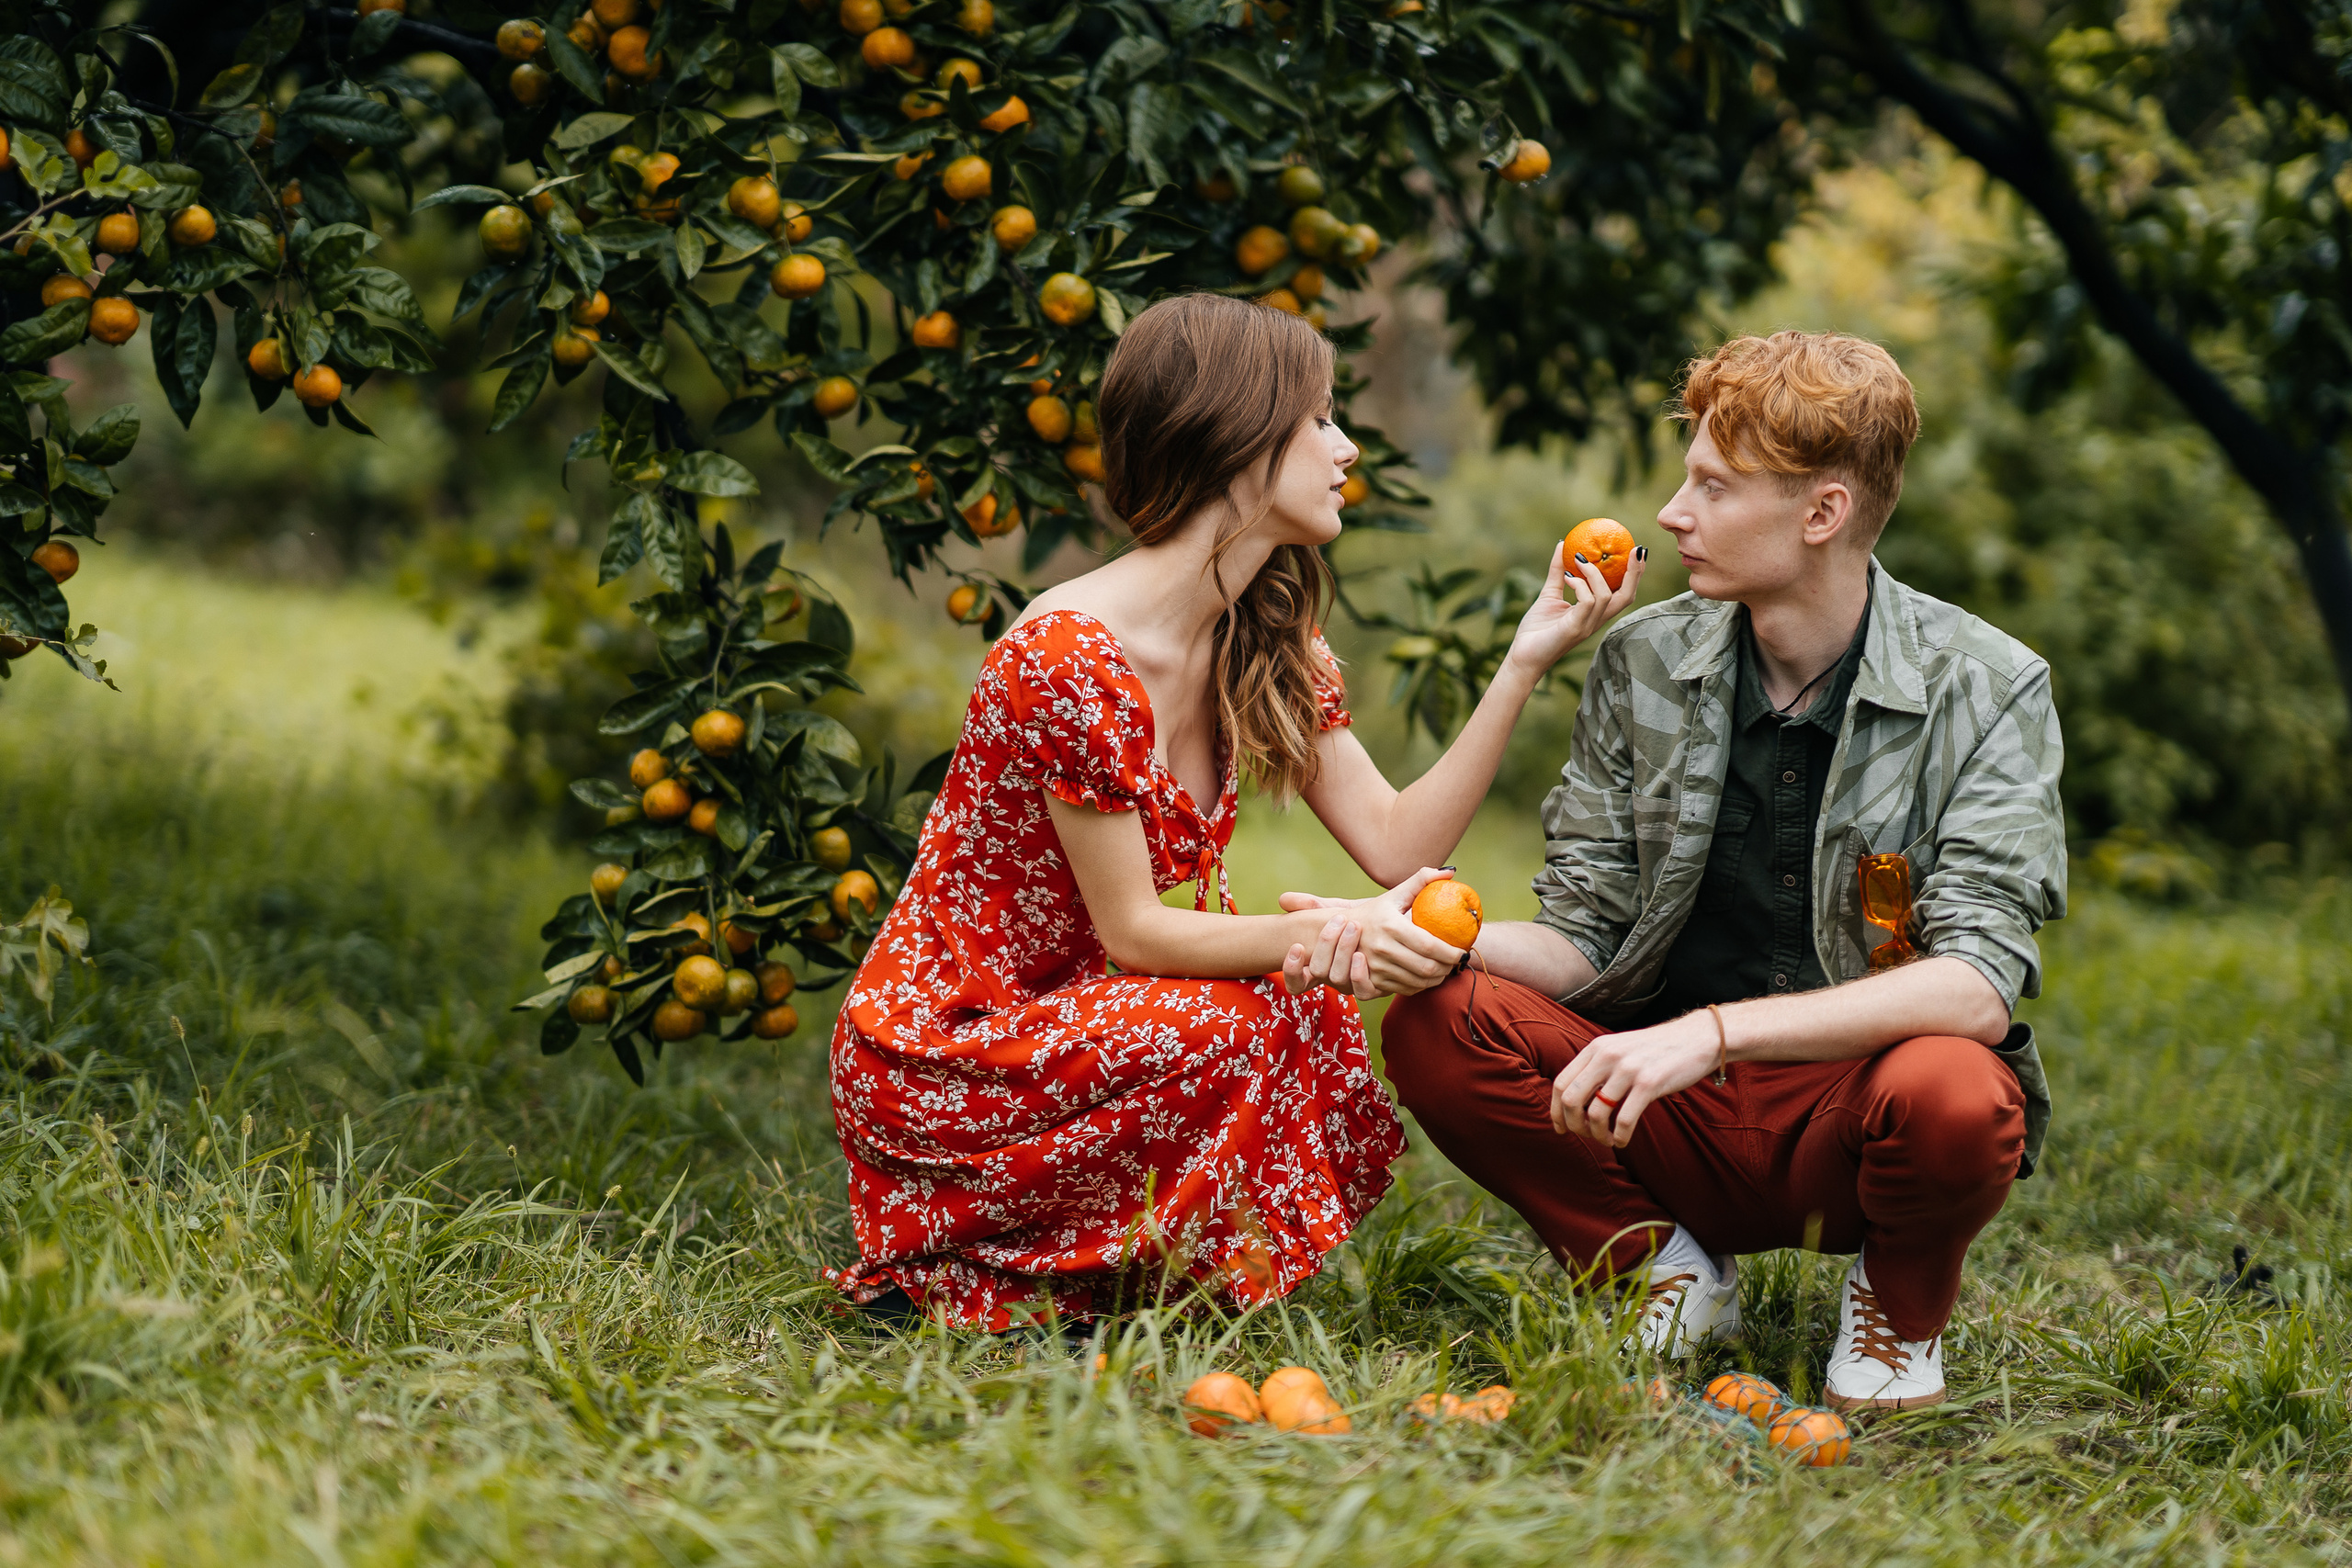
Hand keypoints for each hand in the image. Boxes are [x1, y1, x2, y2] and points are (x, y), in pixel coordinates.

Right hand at [1278, 868, 1463, 997]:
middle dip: (1448, 968)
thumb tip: (1450, 872)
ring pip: (1417, 982)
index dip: (1450, 953)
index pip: (1429, 946)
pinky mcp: (1373, 981)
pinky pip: (1405, 989)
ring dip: (1437, 979)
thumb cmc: (1374, 912)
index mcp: (1391, 926)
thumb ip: (1421, 880)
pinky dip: (1421, 987)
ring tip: (1445, 970)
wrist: (1341, 931)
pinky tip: (1428, 978)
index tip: (1462, 952)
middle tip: (1456, 963)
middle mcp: (1382, 948)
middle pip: (1426, 967)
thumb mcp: (1394, 895)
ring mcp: (1376, 967)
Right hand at [1281, 905, 1373, 998]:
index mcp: (1322, 963)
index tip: (1296, 947)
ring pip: (1336, 978)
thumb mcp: (1340, 911)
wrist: (1399, 933)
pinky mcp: (1376, 989)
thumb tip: (1283, 899)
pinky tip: (1362, 955)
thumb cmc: (1366, 922)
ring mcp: (1353, 985)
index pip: (1296, 981)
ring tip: (1354, 926)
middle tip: (1339, 920)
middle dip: (1326, 944)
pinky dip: (1358, 974)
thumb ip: (1315, 907)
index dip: (1291, 971)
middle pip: (1318, 970)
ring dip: (1342, 951)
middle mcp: (1334, 978)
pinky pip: (1362, 992)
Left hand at [1501, 542, 1646, 683]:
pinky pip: (1587, 601)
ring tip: (1578, 559)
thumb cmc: (1536, 629)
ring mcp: (1587, 625)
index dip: (1635, 574)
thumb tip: (1563, 544)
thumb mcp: (1549, 594)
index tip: (1638, 550)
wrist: (1522, 655)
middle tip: (1636, 549)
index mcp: (1595, 613)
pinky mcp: (1576, 628)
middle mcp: (1596, 620)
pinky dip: (1579, 585)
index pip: (1623, 593)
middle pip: (1627, 597)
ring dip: (1593, 573)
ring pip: (1605, 595)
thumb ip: (1558, 571)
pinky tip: (1567, 578)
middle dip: (1635, 572)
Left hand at [1547, 1012, 1718, 1145]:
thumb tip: (1574, 1101)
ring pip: (1596, 1114)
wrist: (1697, 1038)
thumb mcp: (1620, 1049)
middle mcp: (1607, 1056)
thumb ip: (1597, 1068)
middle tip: (1586, 1136)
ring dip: (1598, 1135)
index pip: (1560, 1083)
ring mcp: (1628, 1069)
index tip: (1561, 1128)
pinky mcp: (1650, 1083)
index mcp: (1596, 1048)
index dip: (1556, 1111)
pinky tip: (1623, 1140)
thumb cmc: (1656, 1050)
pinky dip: (1619, 1137)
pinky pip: (1623, 1120)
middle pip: (1571, 1099)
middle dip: (1574, 1125)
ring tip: (1607, 1140)